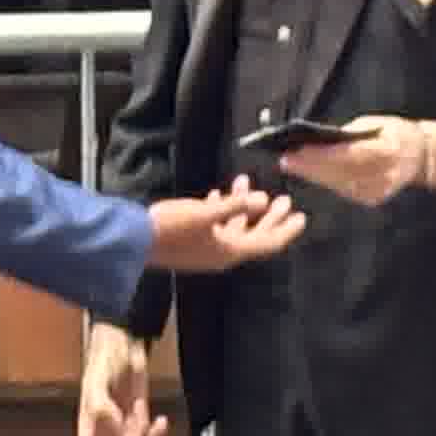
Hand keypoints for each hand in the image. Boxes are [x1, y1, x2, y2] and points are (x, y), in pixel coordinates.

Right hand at [78, 324, 163, 435]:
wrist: (122, 344)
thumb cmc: (102, 361)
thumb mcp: (95, 382)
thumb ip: (100, 407)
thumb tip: (114, 427)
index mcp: (89, 427)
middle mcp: (106, 431)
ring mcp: (124, 427)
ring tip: (150, 428)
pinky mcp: (140, 418)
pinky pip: (150, 435)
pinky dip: (158, 433)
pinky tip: (161, 421)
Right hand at [145, 178, 303, 272]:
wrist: (134, 241)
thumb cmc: (171, 227)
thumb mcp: (205, 213)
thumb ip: (235, 206)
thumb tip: (264, 200)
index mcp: (230, 251)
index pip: (267, 243)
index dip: (286, 230)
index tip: (301, 216)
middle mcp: (222, 253)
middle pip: (254, 235)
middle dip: (270, 217)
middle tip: (285, 199)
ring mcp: (206, 249)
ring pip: (234, 228)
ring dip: (244, 207)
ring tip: (247, 183)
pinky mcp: (192, 242)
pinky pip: (216, 226)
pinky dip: (223, 210)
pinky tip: (218, 194)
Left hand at [277, 114, 435, 210]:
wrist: (421, 155)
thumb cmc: (394, 131)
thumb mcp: (373, 124)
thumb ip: (348, 135)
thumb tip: (317, 140)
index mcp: (386, 150)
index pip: (345, 155)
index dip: (319, 155)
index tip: (296, 150)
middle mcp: (382, 175)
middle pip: (337, 173)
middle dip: (309, 167)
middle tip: (285, 159)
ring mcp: (378, 191)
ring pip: (337, 184)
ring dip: (313, 175)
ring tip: (291, 164)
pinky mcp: (372, 200)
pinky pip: (343, 190)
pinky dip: (326, 181)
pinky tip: (310, 173)